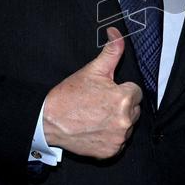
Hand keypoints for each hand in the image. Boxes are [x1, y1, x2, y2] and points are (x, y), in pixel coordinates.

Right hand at [43, 27, 142, 158]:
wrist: (49, 121)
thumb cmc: (70, 95)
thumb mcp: (93, 69)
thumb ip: (112, 51)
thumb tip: (117, 32)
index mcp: (124, 99)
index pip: (135, 91)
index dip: (120, 90)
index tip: (105, 92)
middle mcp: (125, 120)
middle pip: (134, 109)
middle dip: (121, 105)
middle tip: (99, 104)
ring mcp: (118, 138)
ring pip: (127, 126)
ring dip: (117, 122)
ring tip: (96, 117)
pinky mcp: (111, 152)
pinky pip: (119, 143)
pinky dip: (110, 138)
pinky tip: (96, 130)